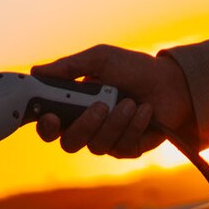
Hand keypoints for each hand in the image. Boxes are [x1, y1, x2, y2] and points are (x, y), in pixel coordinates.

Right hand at [30, 44, 196, 157]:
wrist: (171, 82)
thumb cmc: (134, 69)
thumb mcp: (100, 60)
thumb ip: (68, 66)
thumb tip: (36, 71)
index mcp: (75, 106)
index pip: (50, 125)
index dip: (46, 126)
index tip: (51, 117)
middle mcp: (88, 126)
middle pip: (69, 143)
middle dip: (84, 125)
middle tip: (100, 107)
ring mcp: (108, 140)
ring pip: (97, 145)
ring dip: (115, 122)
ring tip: (131, 102)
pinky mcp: (128, 149)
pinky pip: (122, 147)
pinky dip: (134, 126)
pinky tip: (145, 110)